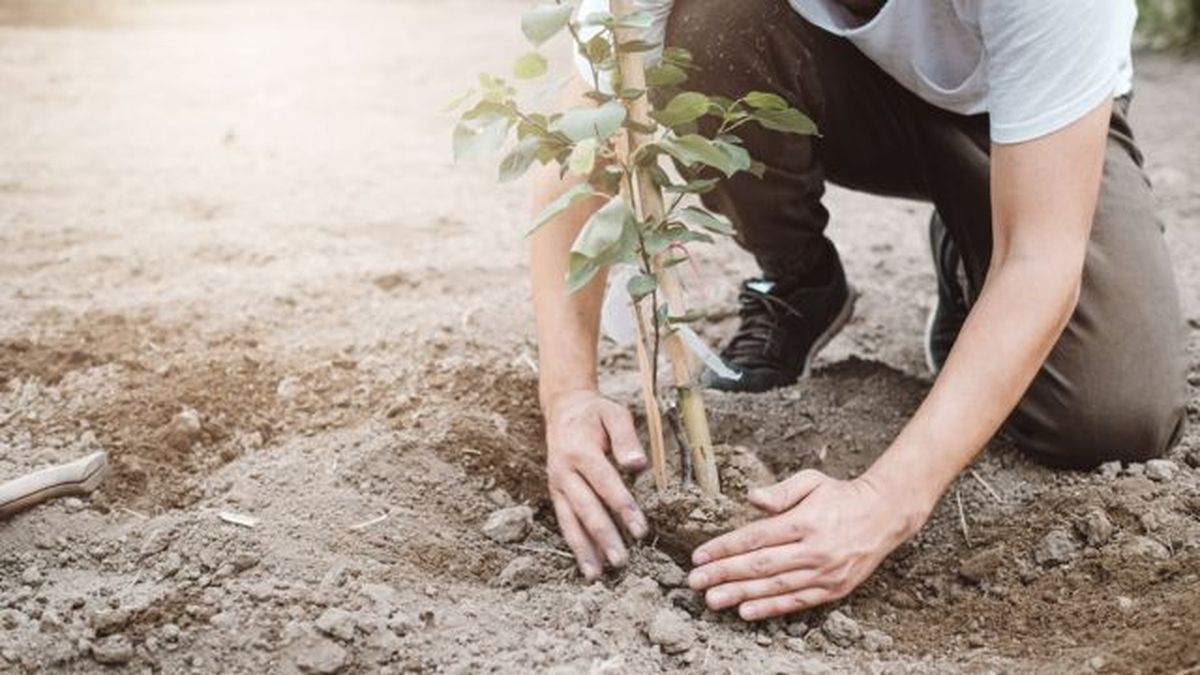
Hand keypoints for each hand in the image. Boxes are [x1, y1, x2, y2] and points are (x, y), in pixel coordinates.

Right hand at [544, 389, 648, 579]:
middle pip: (586, 508)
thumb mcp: (614, 414)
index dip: (623, 507)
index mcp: (580, 451)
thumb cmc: (595, 414)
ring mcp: (557, 486)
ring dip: (584, 549)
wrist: (563, 410)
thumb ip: (626, 438)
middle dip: (603, 536)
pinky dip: (576, 545)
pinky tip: (588, 565)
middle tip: (621, 561)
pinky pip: (565, 523)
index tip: (641, 530)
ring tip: (597, 576)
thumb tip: (637, 465)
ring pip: (570, 522)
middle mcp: (564, 472)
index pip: (605, 484)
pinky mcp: (556, 495)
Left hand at [687, 469, 927, 620]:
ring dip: (740, 595)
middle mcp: (813, 549)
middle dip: (723, 574)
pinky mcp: (833, 589)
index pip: (755, 537)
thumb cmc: (840, 495)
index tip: (699, 555)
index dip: (725, 547)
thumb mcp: (811, 481)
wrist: (886, 515)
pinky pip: (797, 602)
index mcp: (804, 521)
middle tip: (694, 582)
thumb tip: (751, 498)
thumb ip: (780, 492)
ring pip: (775, 587)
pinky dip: (770, 609)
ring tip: (712, 600)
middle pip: (760, 565)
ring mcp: (824, 572)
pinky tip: (746, 612)